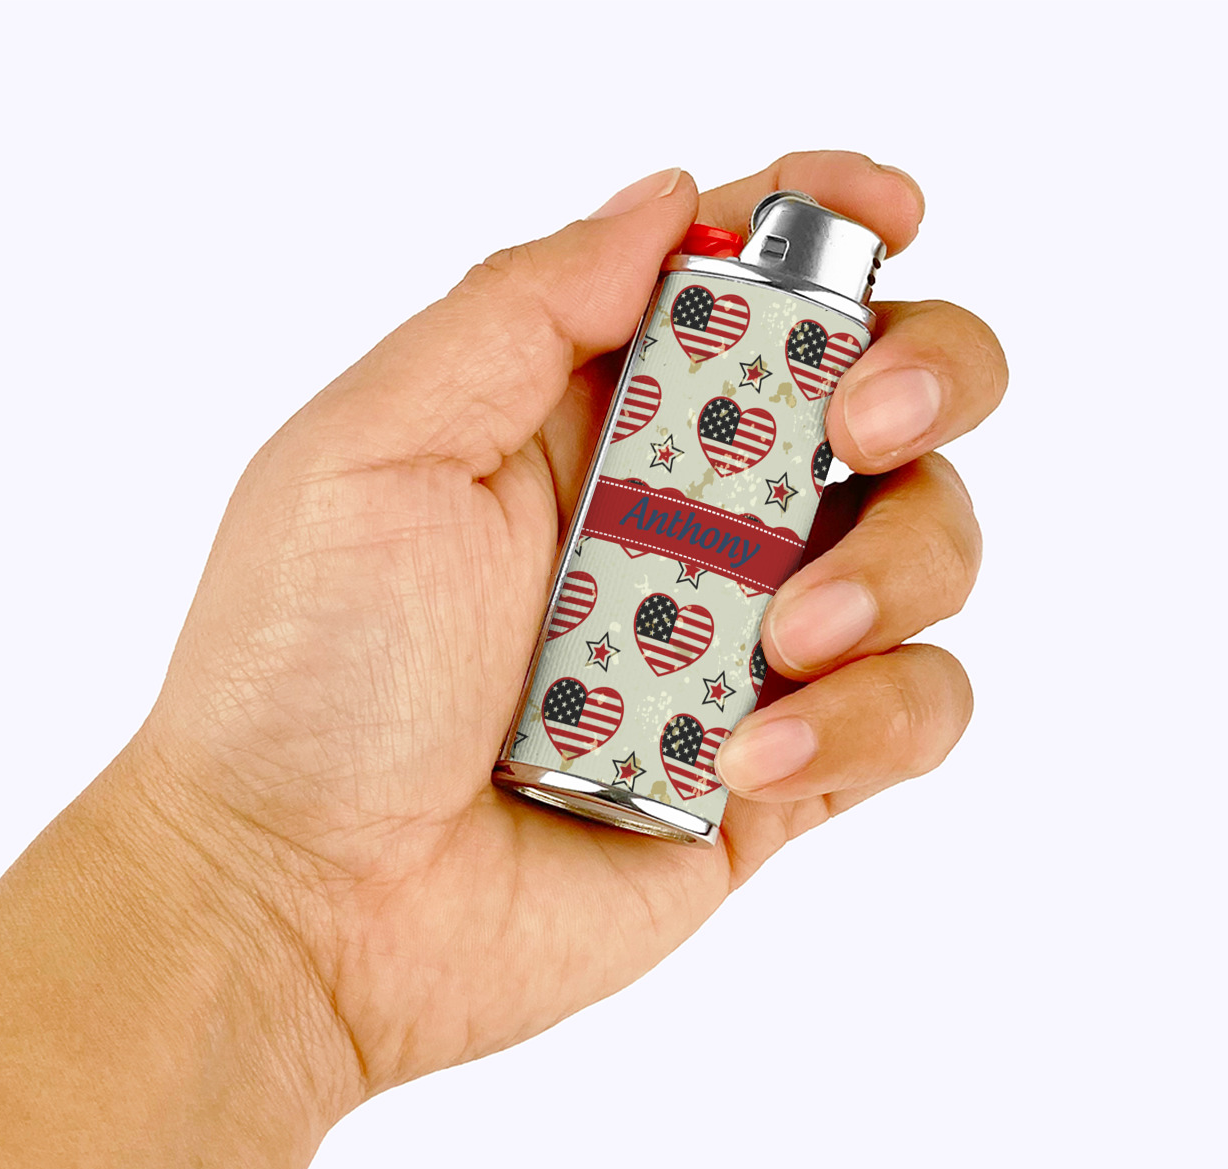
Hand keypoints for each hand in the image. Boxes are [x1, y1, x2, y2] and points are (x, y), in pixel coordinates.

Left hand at [135, 152, 1006, 1102]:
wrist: (303, 903)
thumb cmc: (301, 680)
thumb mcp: (372, 451)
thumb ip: (521, 312)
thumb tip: (669, 206)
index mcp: (582, 417)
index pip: (749, 284)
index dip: (834, 225)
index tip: (886, 215)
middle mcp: (677, 519)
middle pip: (884, 394)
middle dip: (922, 377)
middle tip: (862, 425)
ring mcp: (733, 647)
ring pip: (926, 550)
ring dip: (893, 570)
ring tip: (780, 639)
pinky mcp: (772, 774)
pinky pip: (910, 713)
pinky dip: (869, 721)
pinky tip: (750, 760)